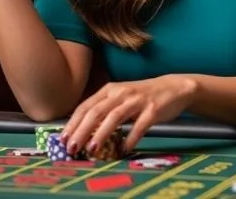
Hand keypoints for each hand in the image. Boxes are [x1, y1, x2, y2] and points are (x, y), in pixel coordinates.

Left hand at [60, 75, 197, 155]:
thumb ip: (103, 109)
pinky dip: (131, 137)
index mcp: (109, 90)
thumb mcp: (119, 97)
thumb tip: (82, 130)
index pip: (86, 106)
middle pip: (96, 112)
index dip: (73, 123)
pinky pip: (140, 126)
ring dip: (101, 134)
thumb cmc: (141, 95)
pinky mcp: (153, 110)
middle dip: (81, 130)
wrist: (172, 87)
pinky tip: (124, 148)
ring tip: (92, 149)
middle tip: (72, 147)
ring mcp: (137, 100)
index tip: (63, 139)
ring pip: (114, 117)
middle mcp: (121, 93)